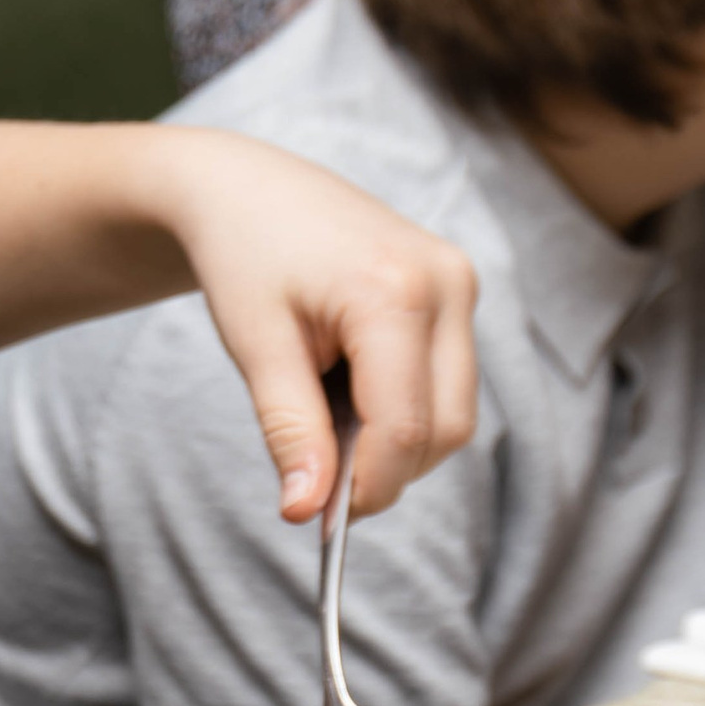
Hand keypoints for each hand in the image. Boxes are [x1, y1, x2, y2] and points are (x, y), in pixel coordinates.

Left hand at [141, 127, 479, 519]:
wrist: (247, 186)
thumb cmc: (243, 256)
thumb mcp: (255, 347)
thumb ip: (289, 431)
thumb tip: (305, 513)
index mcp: (394, 293)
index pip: (405, 429)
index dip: (366, 488)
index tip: (318, 519)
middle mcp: (447, 283)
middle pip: (447, 429)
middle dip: (388, 471)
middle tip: (316, 479)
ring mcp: (461, 282)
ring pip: (456, 412)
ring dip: (396, 439)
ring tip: (323, 412)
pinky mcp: (457, 289)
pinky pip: (448, 380)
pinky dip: (402, 406)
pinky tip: (346, 386)